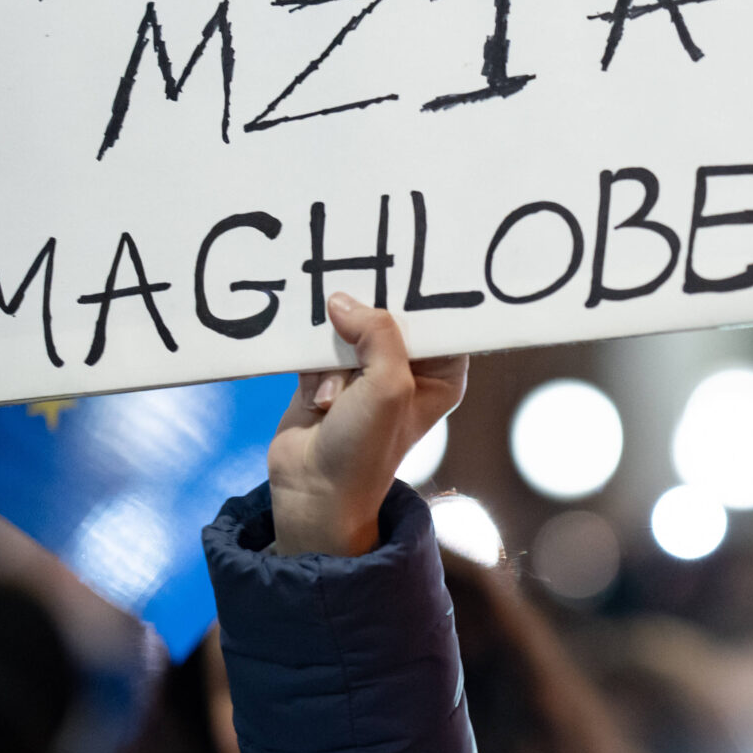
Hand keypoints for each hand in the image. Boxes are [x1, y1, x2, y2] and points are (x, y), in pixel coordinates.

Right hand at [268, 294, 467, 556]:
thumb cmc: (366, 447)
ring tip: (334, 380)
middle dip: (368, 308)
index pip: (439, 318)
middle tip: (352, 289)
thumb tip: (343, 302)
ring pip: (348, 325)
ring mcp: (365, 370)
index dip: (421, 293)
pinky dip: (311, 354)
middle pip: (389, 314)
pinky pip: (318, 342)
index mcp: (441, 371)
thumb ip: (378, 334)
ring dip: (334, 343)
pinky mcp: (328, 373)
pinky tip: (314, 384)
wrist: (314, 488)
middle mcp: (406, 368)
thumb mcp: (388, 386)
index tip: (403, 263)